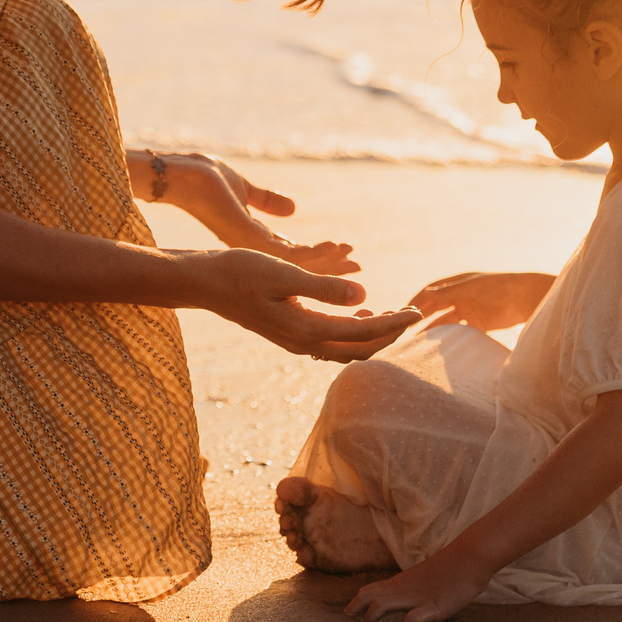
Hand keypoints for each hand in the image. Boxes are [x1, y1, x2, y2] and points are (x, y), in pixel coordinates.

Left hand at [131, 150, 355, 274]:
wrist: (184, 176)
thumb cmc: (208, 179)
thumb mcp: (246, 190)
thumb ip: (268, 201)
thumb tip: (293, 208)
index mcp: (255, 238)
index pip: (293, 256)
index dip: (320, 258)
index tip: (346, 254)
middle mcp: (254, 250)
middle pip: (300, 267)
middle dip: (331, 268)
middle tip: (359, 267)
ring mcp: (251, 249)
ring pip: (297, 266)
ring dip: (327, 262)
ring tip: (351, 256)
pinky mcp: (250, 241)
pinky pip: (288, 255)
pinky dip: (314, 253)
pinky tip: (334, 247)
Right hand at [193, 250, 418, 362]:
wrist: (204, 282)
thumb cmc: (240, 272)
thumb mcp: (284, 274)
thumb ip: (323, 288)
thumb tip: (363, 296)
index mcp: (306, 330)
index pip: (363, 333)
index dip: (394, 323)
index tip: (416, 310)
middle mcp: (303, 343)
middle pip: (359, 350)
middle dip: (389, 334)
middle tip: (412, 314)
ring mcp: (295, 342)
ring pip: (345, 349)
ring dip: (372, 336)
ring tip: (392, 315)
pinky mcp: (288, 334)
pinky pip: (330, 343)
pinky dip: (352, 333)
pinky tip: (358, 315)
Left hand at [344, 547, 493, 621]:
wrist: (470, 557)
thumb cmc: (449, 570)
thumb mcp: (423, 579)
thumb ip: (410, 591)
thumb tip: (402, 608)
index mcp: (400, 583)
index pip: (369, 590)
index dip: (355, 603)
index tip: (347, 616)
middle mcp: (404, 590)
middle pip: (370, 596)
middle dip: (356, 610)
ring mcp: (418, 598)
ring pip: (384, 603)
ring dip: (373, 615)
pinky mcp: (435, 606)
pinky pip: (416, 616)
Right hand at [411, 270, 554, 331]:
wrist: (529, 299)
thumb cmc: (501, 288)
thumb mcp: (471, 289)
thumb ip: (448, 293)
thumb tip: (424, 296)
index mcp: (458, 283)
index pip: (431, 291)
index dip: (416, 301)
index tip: (402, 312)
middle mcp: (461, 296)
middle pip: (436, 307)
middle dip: (420, 317)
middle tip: (405, 330)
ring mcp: (470, 310)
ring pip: (445, 320)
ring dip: (432, 329)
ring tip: (417, 341)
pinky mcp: (480, 324)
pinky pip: (459, 331)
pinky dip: (449, 337)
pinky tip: (439, 346)